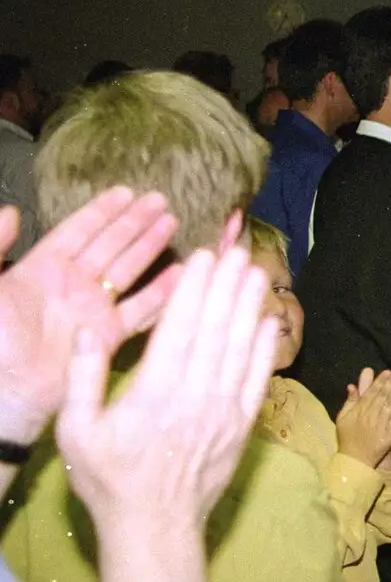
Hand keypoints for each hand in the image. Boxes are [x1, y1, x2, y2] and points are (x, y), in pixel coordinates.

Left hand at [0, 188, 179, 443]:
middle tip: (160, 200)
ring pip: (128, 270)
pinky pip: (141, 310)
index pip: (78, 231)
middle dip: (135, 222)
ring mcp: (93, 310)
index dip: (101, 211)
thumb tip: (11, 211)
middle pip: (110, 245)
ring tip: (173, 224)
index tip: (125, 191)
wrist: (5, 390)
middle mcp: (73, 285)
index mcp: (42, 269)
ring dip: (150, 247)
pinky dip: (162, 293)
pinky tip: (181, 274)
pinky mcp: (108, 336)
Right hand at [54, 246, 276, 535]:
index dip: (194, 289)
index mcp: (153, 391)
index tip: (202, 258)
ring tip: (256, 272)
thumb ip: (83, 378)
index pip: (178, 328)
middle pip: (215, 330)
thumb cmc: (109, 479)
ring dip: (248, 308)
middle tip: (237, 249)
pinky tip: (269, 323)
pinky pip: (257, 382)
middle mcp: (195, 395)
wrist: (155, 528)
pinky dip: (264, 350)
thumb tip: (91, 329)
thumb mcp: (77, 430)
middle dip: (226, 286)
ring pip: (240, 349)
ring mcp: (223, 412)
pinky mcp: (241, 428)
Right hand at [336, 368, 390, 468]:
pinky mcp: (388, 435)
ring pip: (390, 406)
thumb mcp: (343, 418)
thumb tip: (351, 385)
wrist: (354, 459)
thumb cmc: (348, 437)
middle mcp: (370, 416)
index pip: (371, 393)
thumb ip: (350, 401)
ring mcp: (380, 425)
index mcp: (359, 411)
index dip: (380, 381)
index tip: (388, 371)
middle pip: (382, 396)